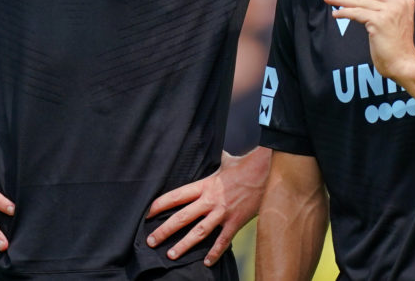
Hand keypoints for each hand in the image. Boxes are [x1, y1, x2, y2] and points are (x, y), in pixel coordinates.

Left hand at [146, 147, 269, 265]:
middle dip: (165, 230)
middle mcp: (210, 200)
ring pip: (199, 232)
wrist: (265, 172)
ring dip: (184, 244)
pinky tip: (207, 262)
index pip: (177, 196)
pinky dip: (215, 252)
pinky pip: (223, 240)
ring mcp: (222, 213)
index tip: (148, 213)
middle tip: (151, 241)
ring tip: (171, 255)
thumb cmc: (244, 166)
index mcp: (205, 185)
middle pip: (183, 217)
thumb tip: (213, 151)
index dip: (160, 204)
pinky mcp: (235, 222)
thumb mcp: (225, 161)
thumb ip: (216, 160)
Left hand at [324, 0, 414, 80]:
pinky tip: (336, 14)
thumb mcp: (394, 19)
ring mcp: (390, 11)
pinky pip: (356, 13)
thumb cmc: (396, 45)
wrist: (404, 62)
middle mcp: (398, 2)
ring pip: (360, 1)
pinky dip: (344, 12)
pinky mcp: (380, 21)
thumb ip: (383, 6)